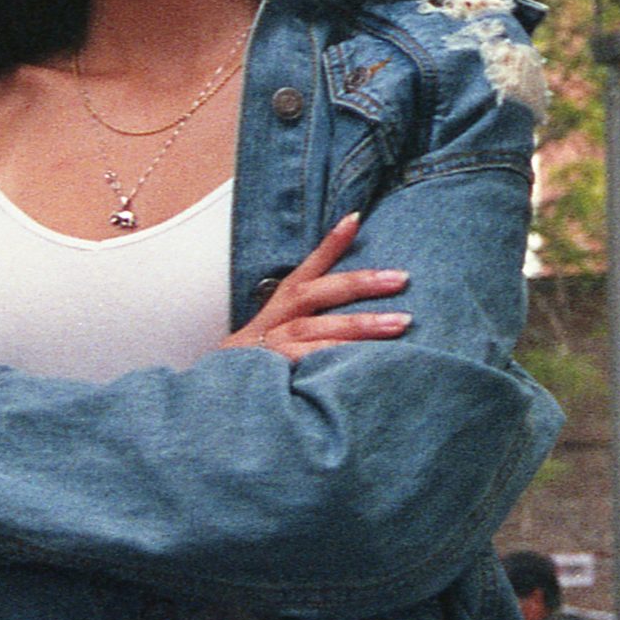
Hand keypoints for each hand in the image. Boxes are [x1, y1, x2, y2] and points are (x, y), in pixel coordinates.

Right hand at [219, 213, 409, 362]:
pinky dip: (335, 362)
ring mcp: (272, 347)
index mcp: (280, 305)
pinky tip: (366, 362)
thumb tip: (361, 310)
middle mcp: (275, 320)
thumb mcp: (280, 332)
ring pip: (317, 330)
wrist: (217, 400)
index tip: (355, 219)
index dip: (330, 244)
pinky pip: (308, 365)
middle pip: (317, 293)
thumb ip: (315, 318)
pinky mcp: (272, 375)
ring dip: (361, 325)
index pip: (307, 268)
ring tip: (402, 322)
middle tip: (402, 278)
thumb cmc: (261, 364)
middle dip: (360, 284)